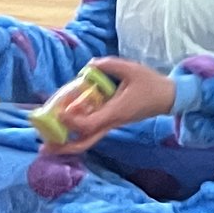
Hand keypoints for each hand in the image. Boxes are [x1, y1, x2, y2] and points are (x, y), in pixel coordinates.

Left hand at [54, 56, 175, 153]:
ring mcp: (113, 124)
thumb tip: (88, 65)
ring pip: (88, 140)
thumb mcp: (132, 69)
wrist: (169, 97)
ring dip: (68, 143)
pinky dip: (76, 134)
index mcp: (116, 111)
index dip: (73, 122)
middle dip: (64, 146)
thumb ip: (110, 65)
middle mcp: (112, 122)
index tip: (61, 113)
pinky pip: (92, 132)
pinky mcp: (113, 122)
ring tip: (48, 144)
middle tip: (44, 147)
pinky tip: (65, 127)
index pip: (90, 124)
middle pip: (86, 142)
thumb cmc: (152, 84)